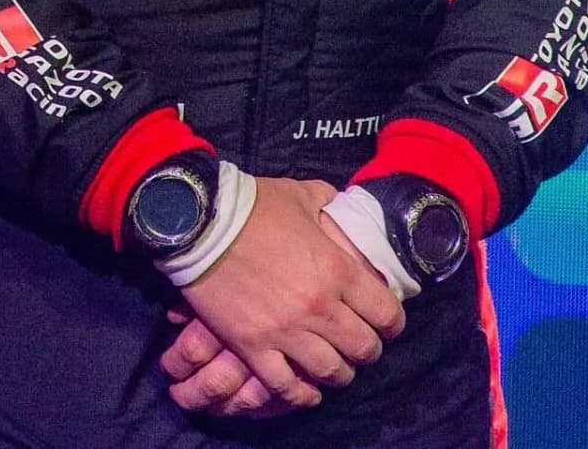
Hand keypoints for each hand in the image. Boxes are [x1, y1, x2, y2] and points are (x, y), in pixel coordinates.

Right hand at [159, 178, 402, 416]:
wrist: (194, 221)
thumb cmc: (250, 205)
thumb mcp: (299, 194)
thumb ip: (328, 203)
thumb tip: (340, 205)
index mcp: (337, 270)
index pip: (387, 314)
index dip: (392, 323)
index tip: (385, 324)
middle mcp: (319, 307)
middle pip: (364, 348)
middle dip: (367, 350)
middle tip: (358, 345)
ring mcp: (285, 330)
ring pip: (330, 371)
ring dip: (338, 373)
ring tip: (333, 368)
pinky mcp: (252, 345)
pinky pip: (285, 385)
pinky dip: (301, 393)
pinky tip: (306, 390)